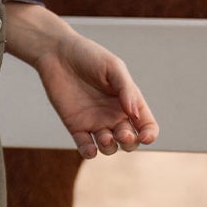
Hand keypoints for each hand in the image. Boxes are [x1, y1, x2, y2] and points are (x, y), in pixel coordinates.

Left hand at [6, 6, 158, 158]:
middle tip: (122, 134)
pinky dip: (89, 153)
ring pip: (109, 147)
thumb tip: (135, 114)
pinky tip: (90, 149)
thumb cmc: (89, 55)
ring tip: (105, 136)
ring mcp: (95, 122)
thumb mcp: (113, 67)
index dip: (149, 134)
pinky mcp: (76, 126)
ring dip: (110, 147)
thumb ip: (126, 89)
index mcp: (128, 101)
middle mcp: (114, 114)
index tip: (144, 136)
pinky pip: (85, 147)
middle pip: (130, 141)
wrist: (57, 53)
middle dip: (130, 143)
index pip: (146, 125)